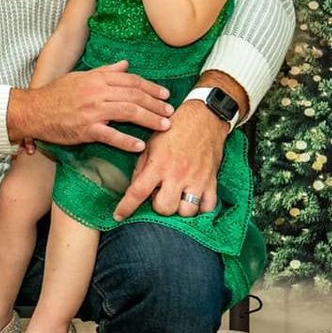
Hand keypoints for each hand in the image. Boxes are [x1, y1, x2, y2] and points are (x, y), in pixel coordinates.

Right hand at [9, 60, 172, 150]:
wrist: (34, 110)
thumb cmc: (57, 93)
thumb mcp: (81, 76)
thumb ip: (105, 71)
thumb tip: (126, 64)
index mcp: (98, 79)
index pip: (132, 81)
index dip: (151, 87)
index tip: (165, 94)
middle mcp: (98, 93)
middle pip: (135, 96)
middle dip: (156, 104)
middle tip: (170, 112)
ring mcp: (92, 111)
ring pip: (128, 113)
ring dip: (150, 120)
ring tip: (164, 126)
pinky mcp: (86, 129)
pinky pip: (111, 135)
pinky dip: (127, 141)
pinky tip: (140, 145)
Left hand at [113, 101, 226, 220]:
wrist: (205, 117)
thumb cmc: (175, 129)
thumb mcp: (152, 144)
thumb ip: (142, 168)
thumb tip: (134, 189)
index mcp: (158, 164)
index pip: (138, 192)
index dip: (126, 207)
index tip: (119, 215)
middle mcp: (177, 174)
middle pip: (165, 208)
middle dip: (159, 207)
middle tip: (159, 196)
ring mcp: (196, 179)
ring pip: (187, 211)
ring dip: (179, 209)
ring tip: (177, 198)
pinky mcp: (212, 181)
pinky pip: (208, 206)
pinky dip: (201, 208)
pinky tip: (194, 201)